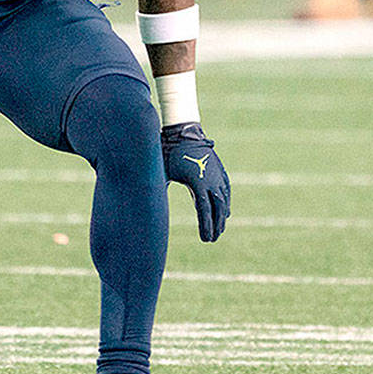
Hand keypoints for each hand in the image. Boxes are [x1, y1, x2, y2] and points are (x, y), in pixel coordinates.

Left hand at [161, 122, 230, 241]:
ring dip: (223, 216)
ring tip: (220, 229)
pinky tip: (226, 212)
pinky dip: (227, 202)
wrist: (183, 133)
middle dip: (216, 226)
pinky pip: (226, 190)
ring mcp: (217, 175)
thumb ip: (158, 190)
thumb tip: (146, 207)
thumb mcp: (162, 173)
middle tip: (212, 239)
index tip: (206, 240)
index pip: (204, 211)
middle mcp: (211, 180)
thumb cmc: (169, 153)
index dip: (206, 227)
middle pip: (218, 209)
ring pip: (224, 200)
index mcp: (197, 183)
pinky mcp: (220, 170)